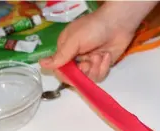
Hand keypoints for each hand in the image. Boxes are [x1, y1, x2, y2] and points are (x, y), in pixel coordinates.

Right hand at [40, 2, 156, 82]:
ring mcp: (91, 62)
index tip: (73, 74)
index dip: (66, 75)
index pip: (60, 69)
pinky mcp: (103, 65)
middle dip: (83, 71)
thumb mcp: (74, 41)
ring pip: (89, 77)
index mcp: (66, 49)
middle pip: (75, 76)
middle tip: (88, 62)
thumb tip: (41, 64)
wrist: (118, 24)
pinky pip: (100, 75)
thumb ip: (61, 56)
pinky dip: (104, 66)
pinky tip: (106, 55)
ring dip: (95, 67)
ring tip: (99, 55)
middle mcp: (77, 57)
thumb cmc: (93, 28)